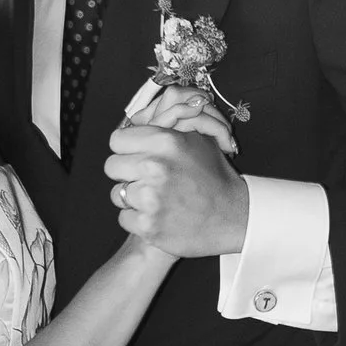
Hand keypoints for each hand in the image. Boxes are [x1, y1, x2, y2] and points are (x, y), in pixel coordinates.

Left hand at [106, 113, 247, 259]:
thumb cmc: (215, 178)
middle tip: (145, 179)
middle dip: (126, 172)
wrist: (234, 217)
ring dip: (132, 197)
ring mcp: (150, 198)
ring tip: (155, 199)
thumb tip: (137, 120)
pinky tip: (158, 216)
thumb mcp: (198, 141)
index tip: (134, 156)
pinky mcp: (148, 225)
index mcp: (165, 142)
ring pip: (117, 193)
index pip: (116, 140)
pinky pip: (124, 218)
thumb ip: (166, 129)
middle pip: (112, 166)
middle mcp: (155, 167)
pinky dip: (137, 219)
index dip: (125, 148)